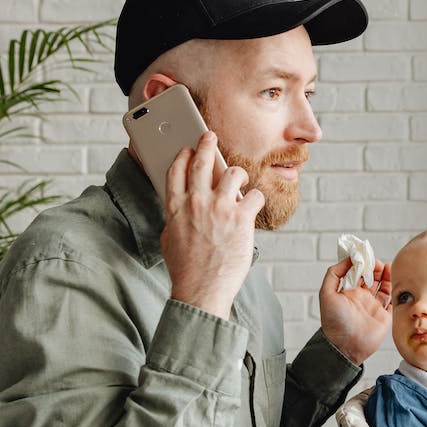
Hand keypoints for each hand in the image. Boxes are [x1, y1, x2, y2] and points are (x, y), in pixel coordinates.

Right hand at [161, 132, 263, 318]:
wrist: (201, 290)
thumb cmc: (186, 270)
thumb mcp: (170, 239)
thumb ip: (177, 218)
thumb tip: (185, 208)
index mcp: (176, 208)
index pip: (176, 171)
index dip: (182, 156)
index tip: (187, 149)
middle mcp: (197, 202)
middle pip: (201, 162)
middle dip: (206, 144)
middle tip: (210, 136)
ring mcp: (220, 208)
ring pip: (233, 172)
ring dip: (238, 173)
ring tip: (240, 179)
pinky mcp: (241, 218)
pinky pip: (254, 195)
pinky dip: (255, 199)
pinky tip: (253, 206)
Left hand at [319, 255, 391, 363]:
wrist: (345, 346)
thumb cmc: (334, 322)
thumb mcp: (326, 294)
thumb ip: (334, 274)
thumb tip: (349, 259)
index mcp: (349, 291)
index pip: (358, 272)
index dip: (364, 263)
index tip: (368, 258)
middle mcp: (362, 297)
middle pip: (373, 277)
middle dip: (377, 268)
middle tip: (379, 264)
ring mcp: (374, 306)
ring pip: (385, 287)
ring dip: (388, 277)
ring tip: (390, 269)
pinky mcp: (385, 316)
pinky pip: (393, 301)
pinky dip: (396, 291)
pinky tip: (398, 282)